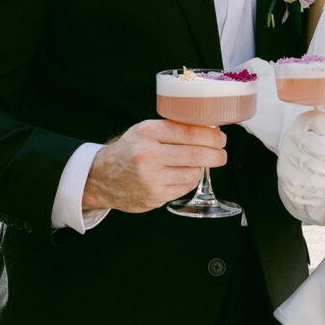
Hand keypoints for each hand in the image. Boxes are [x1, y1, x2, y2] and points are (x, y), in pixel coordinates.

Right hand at [82, 119, 226, 213]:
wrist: (101, 177)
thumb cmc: (129, 150)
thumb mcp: (145, 130)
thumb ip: (173, 128)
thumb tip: (208, 129)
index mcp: (148, 132)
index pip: (190, 132)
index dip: (212, 136)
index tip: (221, 138)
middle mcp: (148, 154)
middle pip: (196, 154)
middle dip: (216, 154)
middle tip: (222, 154)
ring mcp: (151, 177)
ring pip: (193, 172)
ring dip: (201, 168)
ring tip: (197, 164)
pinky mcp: (154, 196)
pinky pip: (184, 187)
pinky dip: (189, 181)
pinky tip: (182, 175)